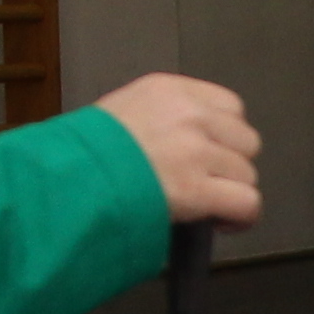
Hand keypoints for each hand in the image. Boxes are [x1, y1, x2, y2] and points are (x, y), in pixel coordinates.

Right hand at [95, 71, 262, 228]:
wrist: (65, 179)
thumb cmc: (82, 153)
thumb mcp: (121, 111)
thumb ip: (160, 117)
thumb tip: (186, 142)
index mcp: (169, 90)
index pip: (230, 106)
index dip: (225, 136)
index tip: (211, 154)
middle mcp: (189, 115)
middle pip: (245, 140)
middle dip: (230, 164)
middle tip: (207, 183)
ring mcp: (195, 151)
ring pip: (247, 174)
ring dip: (231, 192)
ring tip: (206, 206)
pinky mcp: (197, 189)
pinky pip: (247, 203)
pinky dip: (241, 217)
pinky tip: (222, 223)